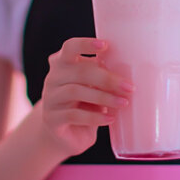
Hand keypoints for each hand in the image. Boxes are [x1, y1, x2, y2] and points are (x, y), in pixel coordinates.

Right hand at [38, 38, 132, 156]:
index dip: (86, 44)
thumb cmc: (85, 105)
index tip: (105, 45)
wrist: (67, 135)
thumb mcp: (94, 87)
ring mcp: (50, 99)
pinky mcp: (52, 119)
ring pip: (75, 92)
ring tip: (123, 103)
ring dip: (103, 97)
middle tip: (129, 87)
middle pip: (79, 71)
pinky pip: (74, 115)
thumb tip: (127, 67)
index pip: (70, 47)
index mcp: (63, 64)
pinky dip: (95, 117)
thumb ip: (102, 75)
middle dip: (107, 78)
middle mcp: (53, 78)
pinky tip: (110, 119)